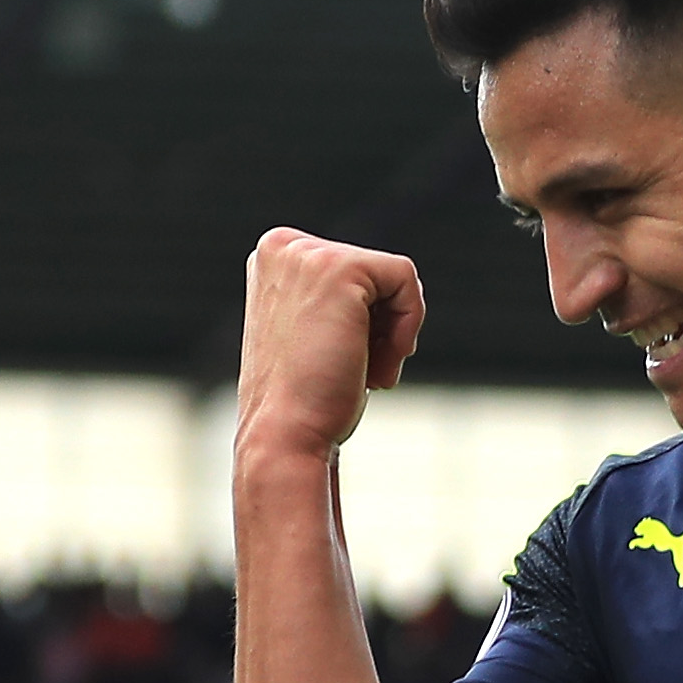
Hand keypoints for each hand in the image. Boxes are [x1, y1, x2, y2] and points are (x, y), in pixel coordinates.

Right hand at [236, 228, 424, 458]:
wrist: (285, 436)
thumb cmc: (305, 400)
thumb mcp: (314, 335)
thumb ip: (335, 301)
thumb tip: (374, 297)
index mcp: (273, 258)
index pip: (357, 274)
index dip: (366, 323)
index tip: (339, 359)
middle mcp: (282, 246)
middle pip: (377, 275)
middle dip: (380, 328)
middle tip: (349, 369)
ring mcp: (306, 253)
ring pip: (395, 279)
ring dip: (392, 334)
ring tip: (361, 371)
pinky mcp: (339, 267)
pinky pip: (406, 279)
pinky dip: (408, 325)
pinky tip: (377, 363)